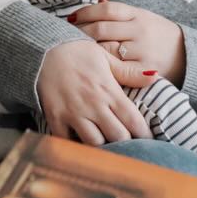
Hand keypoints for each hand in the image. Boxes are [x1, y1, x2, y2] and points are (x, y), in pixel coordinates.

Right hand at [36, 39, 151, 144]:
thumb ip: (128, 72)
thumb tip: (154, 76)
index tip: (148, 141)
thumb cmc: (77, 52)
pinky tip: (81, 146)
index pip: (134, 121)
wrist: (43, 49)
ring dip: (103, 147)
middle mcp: (93, 104)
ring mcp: (73, 113)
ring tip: (107, 148)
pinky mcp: (55, 118)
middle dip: (126, 143)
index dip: (144, 135)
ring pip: (95, 143)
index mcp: (109, 90)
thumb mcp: (105, 57)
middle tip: (129, 146)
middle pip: (118, 137)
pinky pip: (67, 142)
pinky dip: (75, 147)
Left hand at [70, 0, 185, 84]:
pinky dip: (103, 67)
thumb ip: (120, 14)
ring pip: (106, 49)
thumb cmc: (158, 36)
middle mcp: (140, 30)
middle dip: (80, 32)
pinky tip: (93, 67)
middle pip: (101, 29)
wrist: (187, 56)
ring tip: (75, 51)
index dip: (85, 12)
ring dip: (88, 50)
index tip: (71, 17)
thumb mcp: (143, 18)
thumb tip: (94, 3)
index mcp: (138, 14)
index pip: (107, 9)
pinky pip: (117, 68)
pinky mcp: (144, 70)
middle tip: (67, 36)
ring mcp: (142, 50)